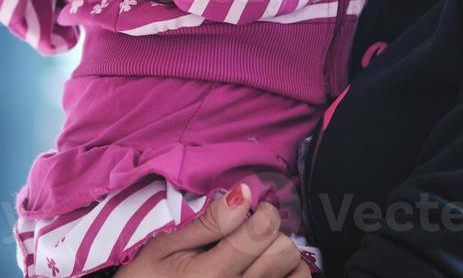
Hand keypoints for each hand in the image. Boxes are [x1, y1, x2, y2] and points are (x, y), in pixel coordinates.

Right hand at [114, 184, 314, 277]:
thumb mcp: (165, 247)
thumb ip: (208, 224)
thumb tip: (244, 194)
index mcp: (212, 275)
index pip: (263, 231)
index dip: (262, 211)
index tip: (250, 210)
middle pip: (284, 251)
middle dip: (270, 235)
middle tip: (247, 237)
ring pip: (297, 272)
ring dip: (281, 259)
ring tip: (257, 258)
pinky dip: (285, 276)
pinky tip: (264, 272)